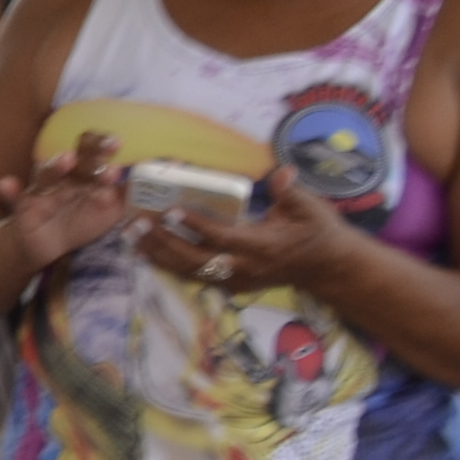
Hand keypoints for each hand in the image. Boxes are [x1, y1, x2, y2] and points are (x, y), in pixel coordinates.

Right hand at [0, 128, 129, 274]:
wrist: (44, 246)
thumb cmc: (76, 223)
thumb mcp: (107, 212)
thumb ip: (124, 197)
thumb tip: (143, 181)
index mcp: (83, 176)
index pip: (93, 155)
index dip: (103, 147)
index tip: (117, 143)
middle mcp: (63, 179)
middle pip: (74, 160)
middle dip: (89, 153)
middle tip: (107, 148)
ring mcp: (42, 192)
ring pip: (46, 176)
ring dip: (55, 167)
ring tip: (66, 160)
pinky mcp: (23, 208)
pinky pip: (14, 198)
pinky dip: (9, 190)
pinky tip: (6, 184)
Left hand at [140, 163, 364, 302]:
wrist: (328, 267)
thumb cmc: (318, 232)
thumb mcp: (311, 208)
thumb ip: (290, 192)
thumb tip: (280, 174)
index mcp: (262, 246)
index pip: (222, 237)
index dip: (196, 225)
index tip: (170, 211)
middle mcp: (244, 268)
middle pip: (195, 259)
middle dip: (163, 243)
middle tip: (136, 224)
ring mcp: (235, 280)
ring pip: (189, 271)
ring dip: (158, 255)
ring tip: (131, 237)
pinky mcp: (230, 284)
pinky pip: (194, 276)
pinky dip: (169, 265)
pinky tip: (146, 252)